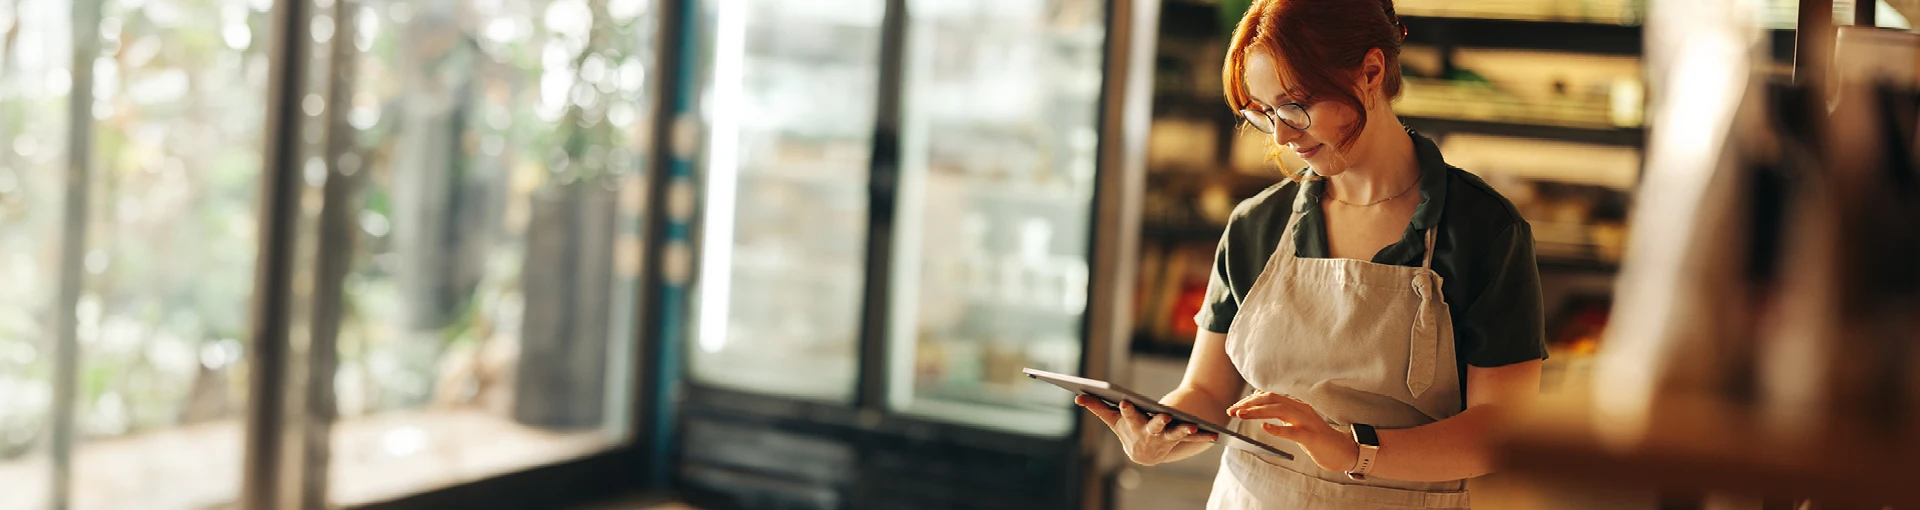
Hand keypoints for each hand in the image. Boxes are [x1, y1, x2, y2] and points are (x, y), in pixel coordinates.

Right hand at [1076, 395, 1218, 465]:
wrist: (1146, 453)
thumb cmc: (1129, 430)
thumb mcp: (1114, 419)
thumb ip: (1097, 407)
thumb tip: (1077, 396)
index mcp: (1132, 424)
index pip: (1127, 415)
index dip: (1127, 409)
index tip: (1125, 401)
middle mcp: (1148, 434)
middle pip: (1152, 426)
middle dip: (1157, 422)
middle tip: (1164, 416)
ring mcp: (1165, 438)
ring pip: (1174, 433)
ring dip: (1183, 431)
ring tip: (1192, 427)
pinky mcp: (1179, 440)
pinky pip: (1192, 438)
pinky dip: (1202, 437)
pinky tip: (1213, 436)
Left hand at [1227, 390, 1358, 472]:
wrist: (1342, 451)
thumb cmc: (1316, 438)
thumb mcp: (1296, 422)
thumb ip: (1280, 412)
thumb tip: (1260, 401)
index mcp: (1295, 406)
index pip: (1268, 396)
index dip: (1249, 401)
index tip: (1234, 408)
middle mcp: (1300, 409)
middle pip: (1271, 399)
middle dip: (1248, 403)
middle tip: (1231, 411)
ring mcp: (1307, 422)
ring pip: (1279, 410)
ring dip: (1258, 412)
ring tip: (1241, 415)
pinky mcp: (1312, 437)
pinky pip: (1293, 432)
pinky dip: (1278, 429)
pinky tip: (1265, 428)